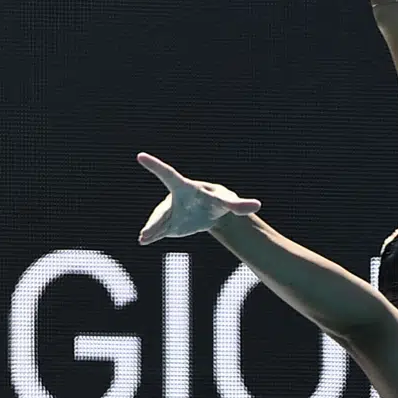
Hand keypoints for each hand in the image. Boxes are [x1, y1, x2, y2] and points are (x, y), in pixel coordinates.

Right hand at [135, 151, 261, 243]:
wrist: (211, 212)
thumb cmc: (218, 200)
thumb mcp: (227, 201)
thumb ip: (239, 204)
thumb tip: (256, 205)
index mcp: (185, 187)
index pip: (169, 175)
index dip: (155, 165)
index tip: (141, 156)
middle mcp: (174, 199)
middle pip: (163, 208)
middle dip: (156, 218)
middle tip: (147, 226)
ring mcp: (170, 213)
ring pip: (159, 221)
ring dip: (152, 229)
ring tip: (144, 238)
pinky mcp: (170, 225)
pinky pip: (160, 230)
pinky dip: (153, 235)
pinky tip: (145, 241)